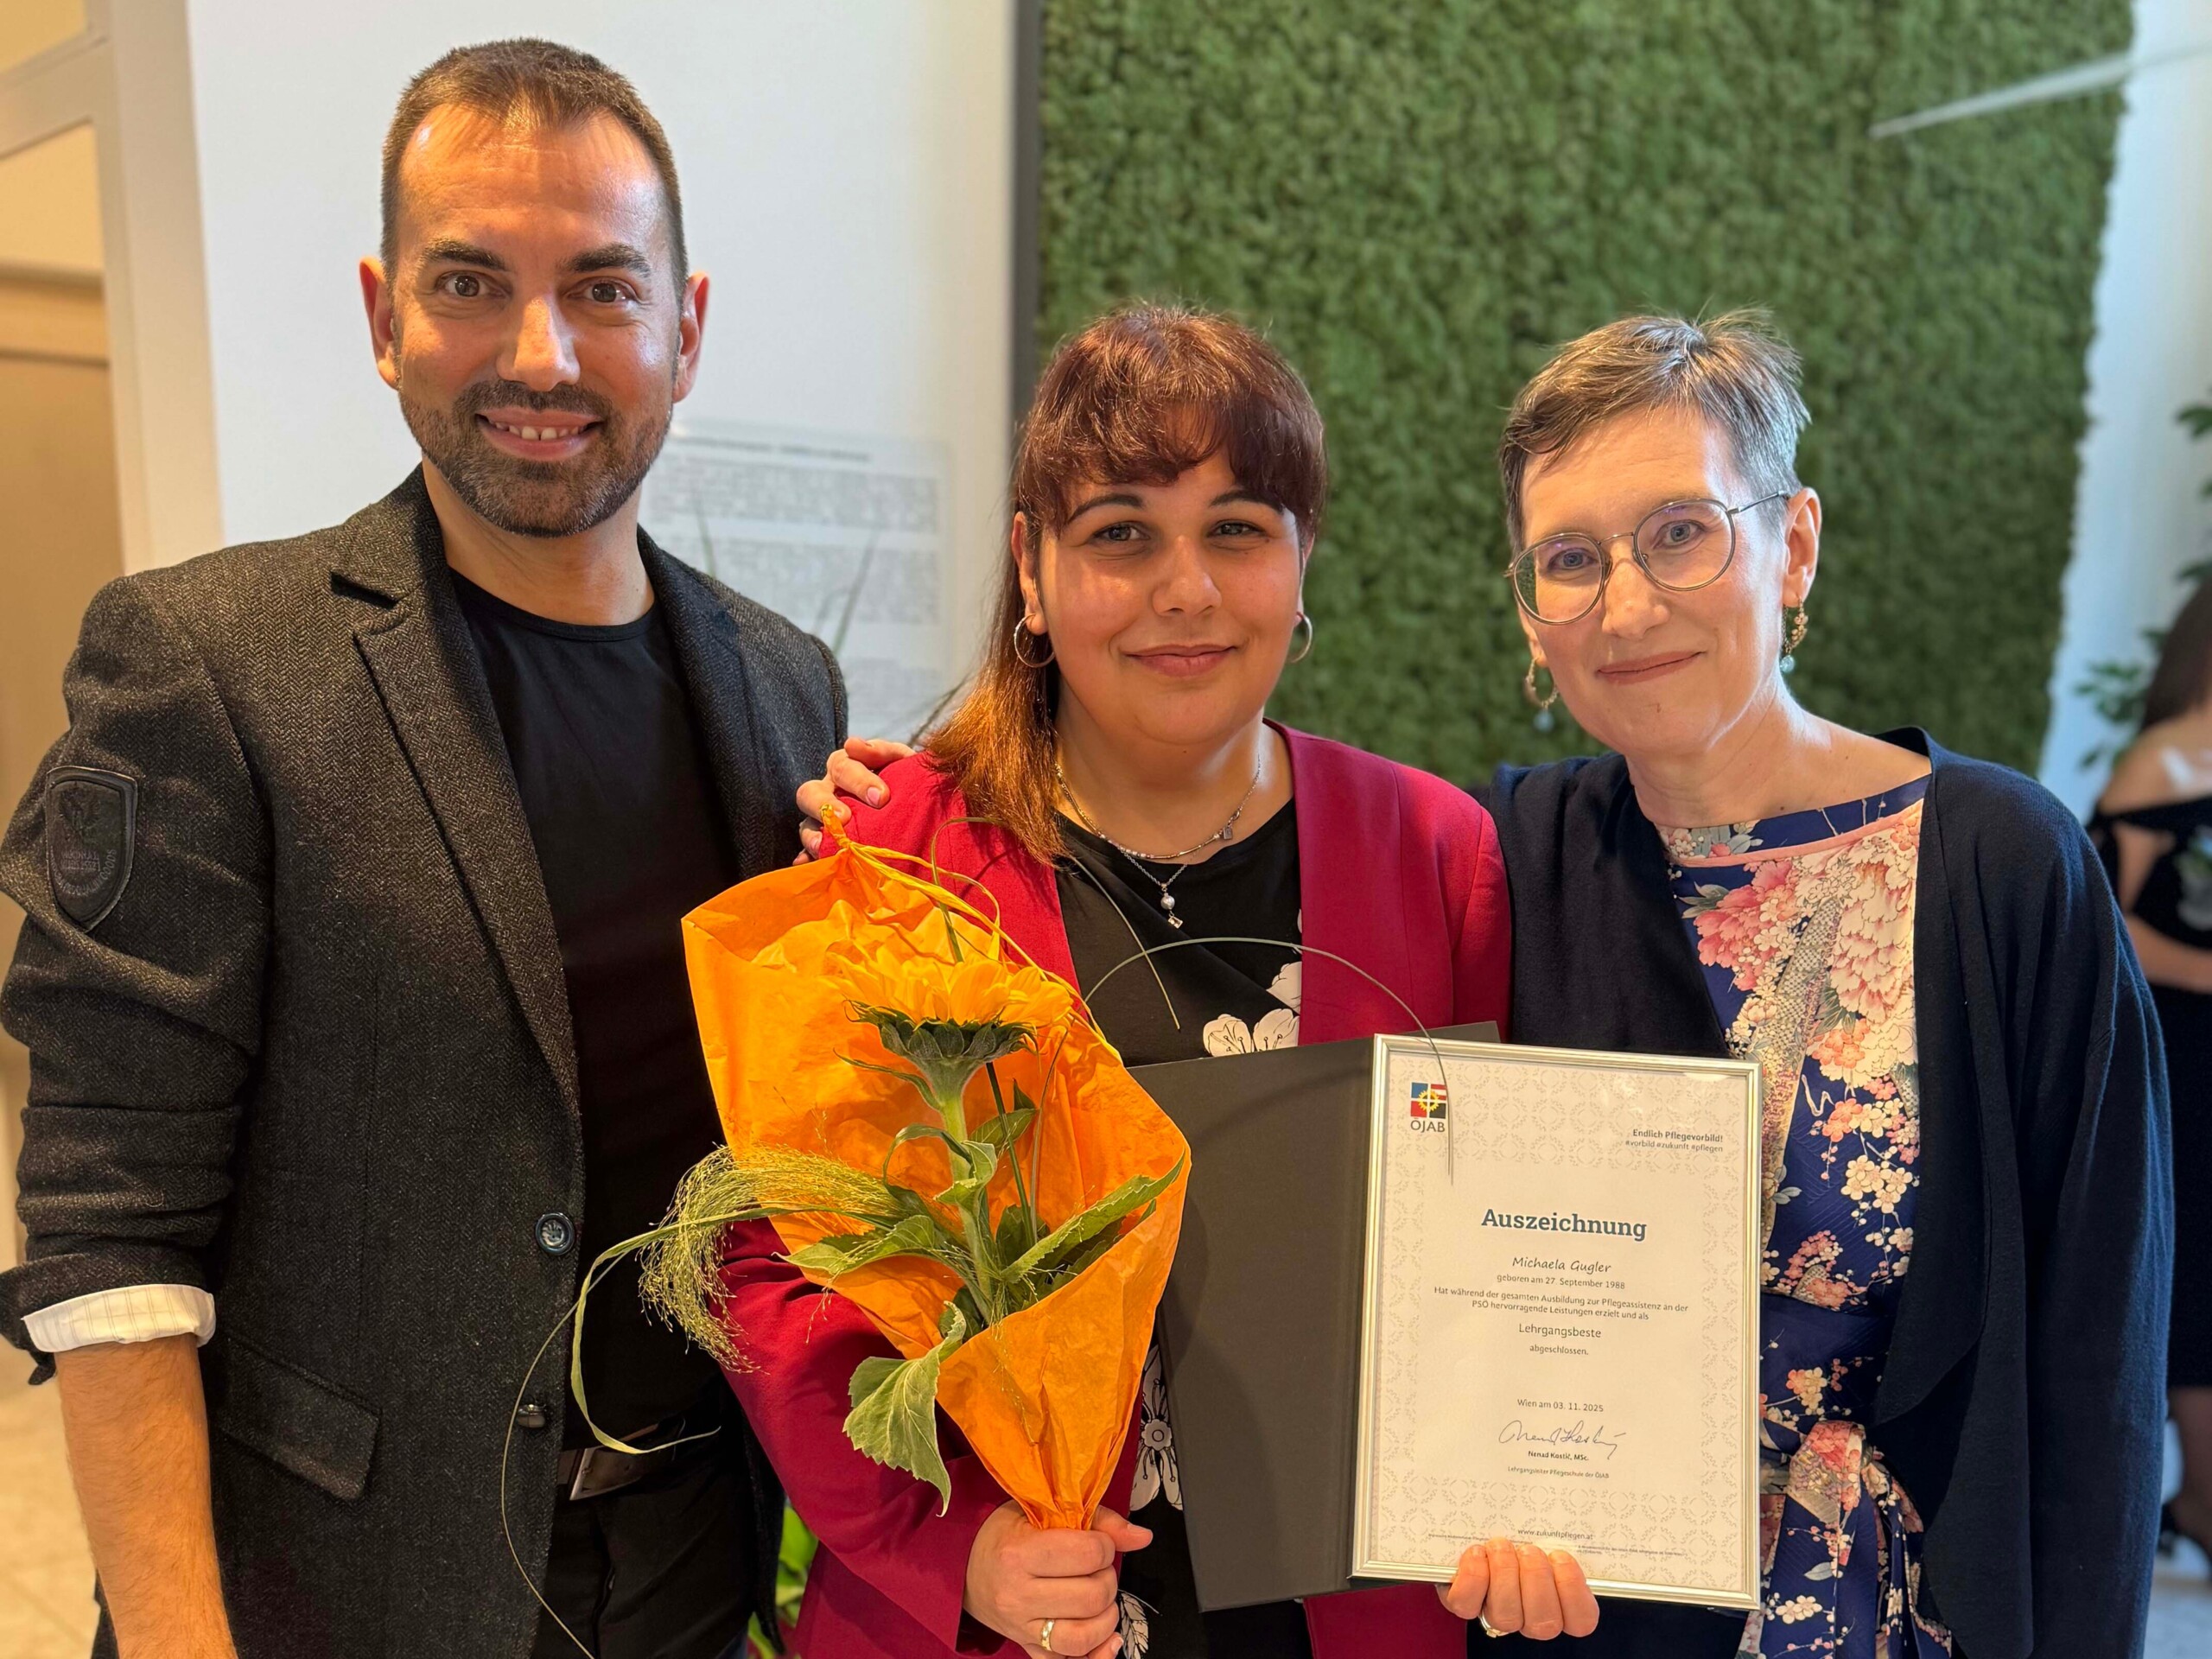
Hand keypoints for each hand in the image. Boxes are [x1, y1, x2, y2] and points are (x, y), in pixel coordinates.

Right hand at [793, 737, 915, 861]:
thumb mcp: (899, 760)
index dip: (859, 780)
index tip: (882, 797)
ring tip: (821, 845)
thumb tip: (854, 745)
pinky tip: (807, 863)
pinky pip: (807, 851)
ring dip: (811, 833)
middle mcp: (827, 790)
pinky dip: (807, 858)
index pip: (843, 766)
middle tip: (846, 818)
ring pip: (805, 822)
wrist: (911, 807)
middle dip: (826, 805)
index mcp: (844, 765)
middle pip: (811, 792)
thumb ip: (884, 750)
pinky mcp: (822, 843)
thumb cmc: (902, 779)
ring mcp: (820, 819)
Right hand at [963, 1500, 1147, 1657]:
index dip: (1104, 1545)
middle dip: (1108, 1578)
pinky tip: (1107, 1638)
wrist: (965, 1572)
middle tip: (1098, 1568)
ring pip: (1084, 1636)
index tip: (1097, 1542)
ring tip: (1100, 1598)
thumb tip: (1142, 1537)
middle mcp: (1019, 1596)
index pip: (1088, 1553)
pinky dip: (1098, 1654)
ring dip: (1106, 1616)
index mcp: (1019, 1554)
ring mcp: (1023, 1629)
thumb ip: (1096, 1519)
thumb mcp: (1039, 1511)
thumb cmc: (1005, 1536)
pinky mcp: (1029, 1650)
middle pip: (1092, 1596)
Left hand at [1438, 1537, 1598, 1639]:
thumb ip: (1560, 1532)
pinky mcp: (1465, 1604)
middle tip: (1528, 1550)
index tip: (1561, 1556)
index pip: (1581, 1620)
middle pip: (1544, 1622)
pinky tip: (1477, 1553)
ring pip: (1506, 1616)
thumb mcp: (1546, 1531)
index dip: (1573, 1592)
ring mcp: (1498, 1614)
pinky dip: (1472, 1578)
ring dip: (1504, 1576)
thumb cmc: (1523, 1533)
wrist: (1480, 1530)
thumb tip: (1577, 1503)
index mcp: (1561, 1604)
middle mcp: (1532, 1617)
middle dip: (1536, 1579)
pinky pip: (1466, 1604)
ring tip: (1502, 1546)